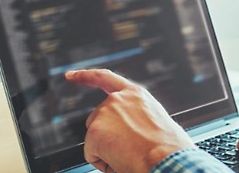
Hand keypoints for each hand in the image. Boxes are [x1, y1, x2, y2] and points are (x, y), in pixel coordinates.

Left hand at [65, 69, 195, 172]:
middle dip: (106, 136)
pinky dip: (103, 163)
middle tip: (130, 150)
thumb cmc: (169, 147)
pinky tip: (121, 161)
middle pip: (97, 119)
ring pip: (95, 139)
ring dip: (107, 150)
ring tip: (131, 156)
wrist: (167, 159)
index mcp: (136, 94)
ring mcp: (104, 114)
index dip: (85, 76)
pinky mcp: (94, 132)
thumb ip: (138, 117)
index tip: (69, 75)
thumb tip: (129, 132)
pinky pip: (91, 155)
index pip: (105, 78)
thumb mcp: (157, 121)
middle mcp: (118, 99)